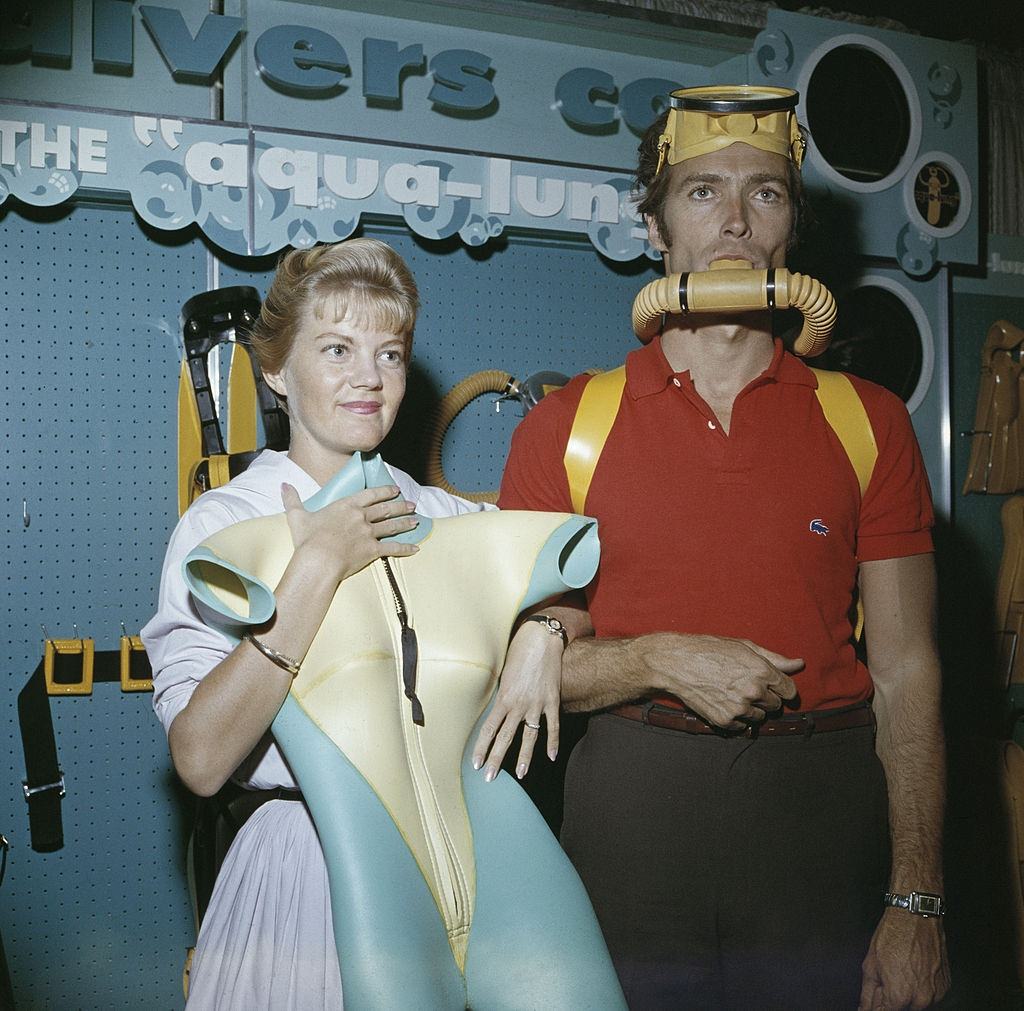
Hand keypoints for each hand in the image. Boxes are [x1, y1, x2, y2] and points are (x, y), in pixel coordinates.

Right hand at [282, 482, 418, 582]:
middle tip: (412, 504)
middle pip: (385, 509)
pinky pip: (393, 549)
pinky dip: (405, 549)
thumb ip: (292, 500)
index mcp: (346, 506)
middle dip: (400, 506)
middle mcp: (361, 517)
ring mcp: (369, 533)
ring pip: (392, 526)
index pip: (370, 494)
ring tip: (416, 521)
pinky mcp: (373, 550)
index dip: (384, 491)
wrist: (318, 560)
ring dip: (405, 523)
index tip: (395, 489)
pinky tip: (415, 549)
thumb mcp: (297, 516)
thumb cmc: (307, 539)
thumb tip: (283, 485)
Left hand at [471, 621, 562, 782]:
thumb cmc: (519, 651)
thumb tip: (496, 710)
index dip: (481, 747)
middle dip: (496, 759)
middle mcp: (518, 704)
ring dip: (524, 757)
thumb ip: (501, 694)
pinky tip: (550, 756)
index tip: (476, 763)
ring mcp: (536, 704)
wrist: (542, 639)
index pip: (489, 729)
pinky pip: (553, 726)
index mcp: (503, 697)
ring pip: (529, 737)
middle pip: (505, 738)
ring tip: (520, 774)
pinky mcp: (552, 700)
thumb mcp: (503, 673)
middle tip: (489, 777)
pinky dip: (553, 742)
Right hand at [643, 633, 801, 728]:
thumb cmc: (709, 650)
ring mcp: (739, 708)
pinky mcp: (725, 721)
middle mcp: (753, 691)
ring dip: (751, 709)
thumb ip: (774, 658)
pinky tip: (724, 703)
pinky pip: (743, 727)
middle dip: (765, 697)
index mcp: (761, 670)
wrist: (676, 663)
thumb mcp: (743, 647)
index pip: (789, 690)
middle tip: (745, 685)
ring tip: (732, 693)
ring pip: (760, 717)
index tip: (772, 685)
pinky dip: (737, 719)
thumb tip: (799, 664)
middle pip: (775, 705)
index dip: (782, 688)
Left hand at [858, 909, 949, 1009]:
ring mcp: (936, 994)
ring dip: (909, 994)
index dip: (878, 1008)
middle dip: (893, 1000)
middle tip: (889, 979)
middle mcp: (920, 999)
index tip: (876, 1002)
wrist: (917, 917)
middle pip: (902, 1009)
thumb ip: (868, 993)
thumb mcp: (871, 964)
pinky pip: (931, 995)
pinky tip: (915, 970)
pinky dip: (922, 987)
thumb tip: (865, 1009)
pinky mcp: (945, 986)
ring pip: (917, 1004)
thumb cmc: (894, 935)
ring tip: (903, 970)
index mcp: (899, 996)